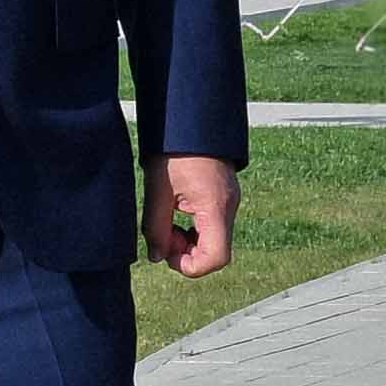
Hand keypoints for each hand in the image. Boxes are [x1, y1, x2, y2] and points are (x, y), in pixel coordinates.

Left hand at [149, 155, 237, 275]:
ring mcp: (229, 201)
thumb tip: (157, 257)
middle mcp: (229, 207)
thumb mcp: (157, 191)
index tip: (167, 253)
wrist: (190, 118)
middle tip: (162, 234)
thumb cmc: (173, 150)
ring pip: (214, 240)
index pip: (216, 258)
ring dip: (188, 241)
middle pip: (216, 252)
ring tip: (167, 221)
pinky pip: (212, 225)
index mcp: (215, 206)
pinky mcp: (223, 196)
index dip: (190, 266)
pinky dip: (194, 229)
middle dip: (186, 253)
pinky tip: (176, 213)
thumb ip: (155, 229)